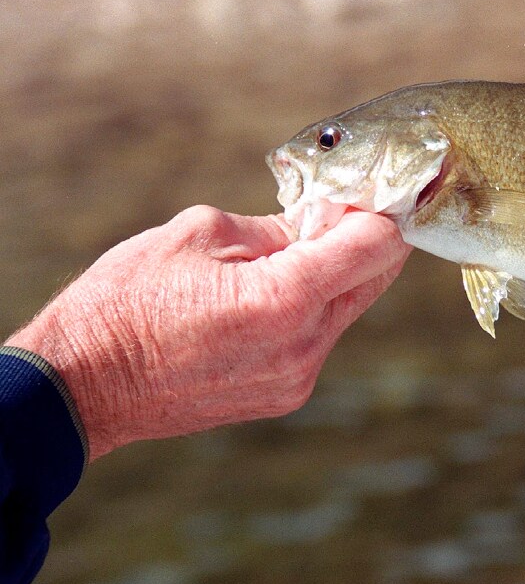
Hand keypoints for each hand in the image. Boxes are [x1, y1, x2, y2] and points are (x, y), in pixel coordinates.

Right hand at [6, 205, 409, 459]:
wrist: (84, 386)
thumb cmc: (127, 302)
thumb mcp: (200, 234)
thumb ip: (276, 227)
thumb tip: (321, 221)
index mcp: (286, 298)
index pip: (377, 246)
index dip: (383, 210)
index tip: (376, 189)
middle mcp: (305, 345)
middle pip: (373, 279)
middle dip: (367, 239)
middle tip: (343, 209)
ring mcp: (298, 377)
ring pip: (347, 309)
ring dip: (336, 274)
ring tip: (294, 249)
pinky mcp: (286, 395)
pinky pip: (321, 337)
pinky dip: (314, 307)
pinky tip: (276, 290)